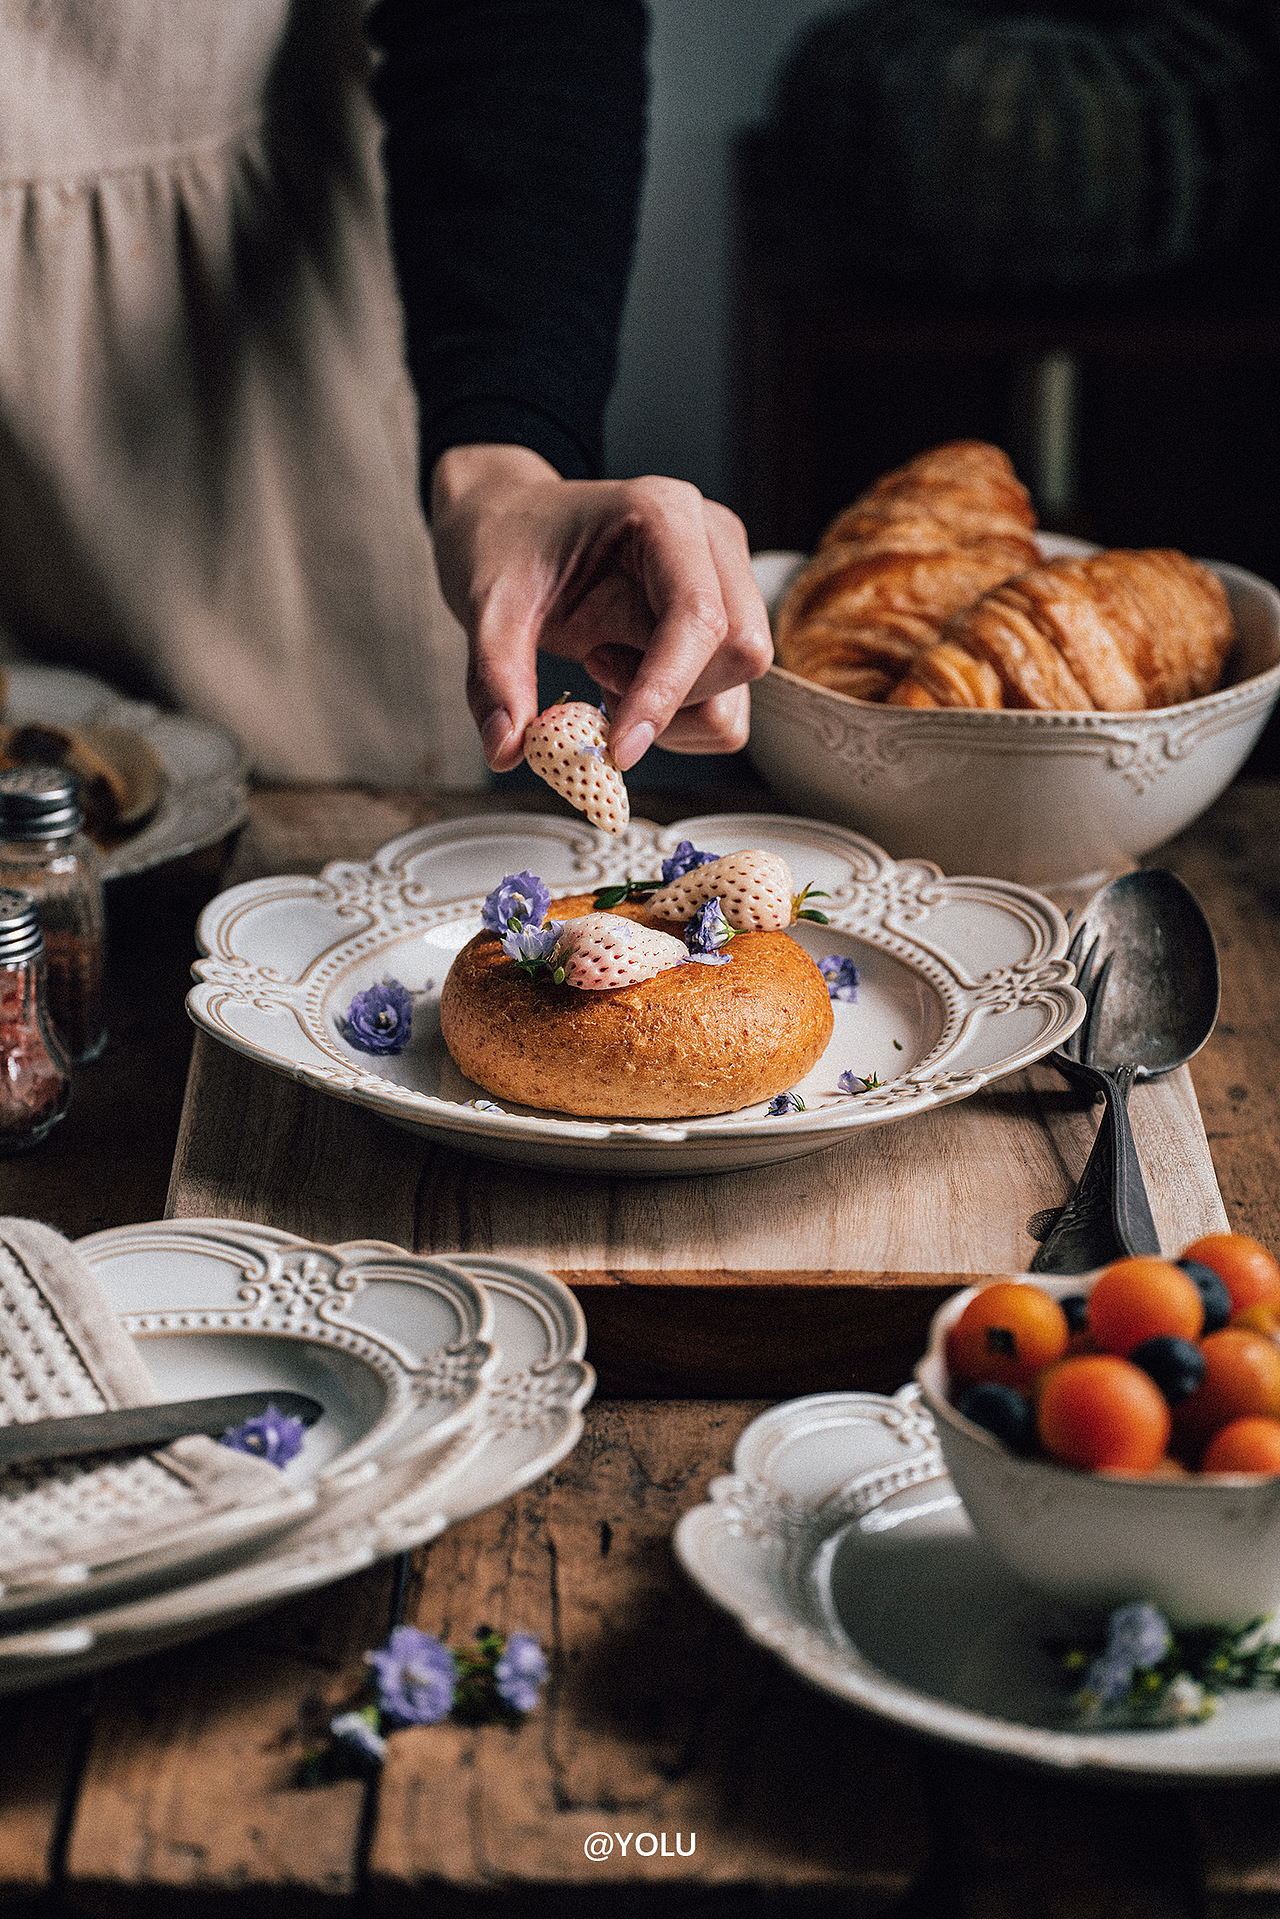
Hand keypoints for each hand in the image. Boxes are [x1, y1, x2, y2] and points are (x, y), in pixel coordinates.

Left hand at [430, 444, 772, 772]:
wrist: (511, 528)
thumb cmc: (507, 547)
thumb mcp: (488, 605)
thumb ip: (495, 676)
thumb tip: (506, 750)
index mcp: (664, 514)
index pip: (699, 616)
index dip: (666, 691)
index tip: (619, 749)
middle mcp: (712, 542)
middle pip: (741, 654)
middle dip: (670, 696)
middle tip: (595, 667)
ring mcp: (727, 583)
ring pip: (739, 689)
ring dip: (674, 712)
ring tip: (606, 667)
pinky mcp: (723, 625)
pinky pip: (728, 706)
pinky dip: (679, 721)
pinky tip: (627, 681)